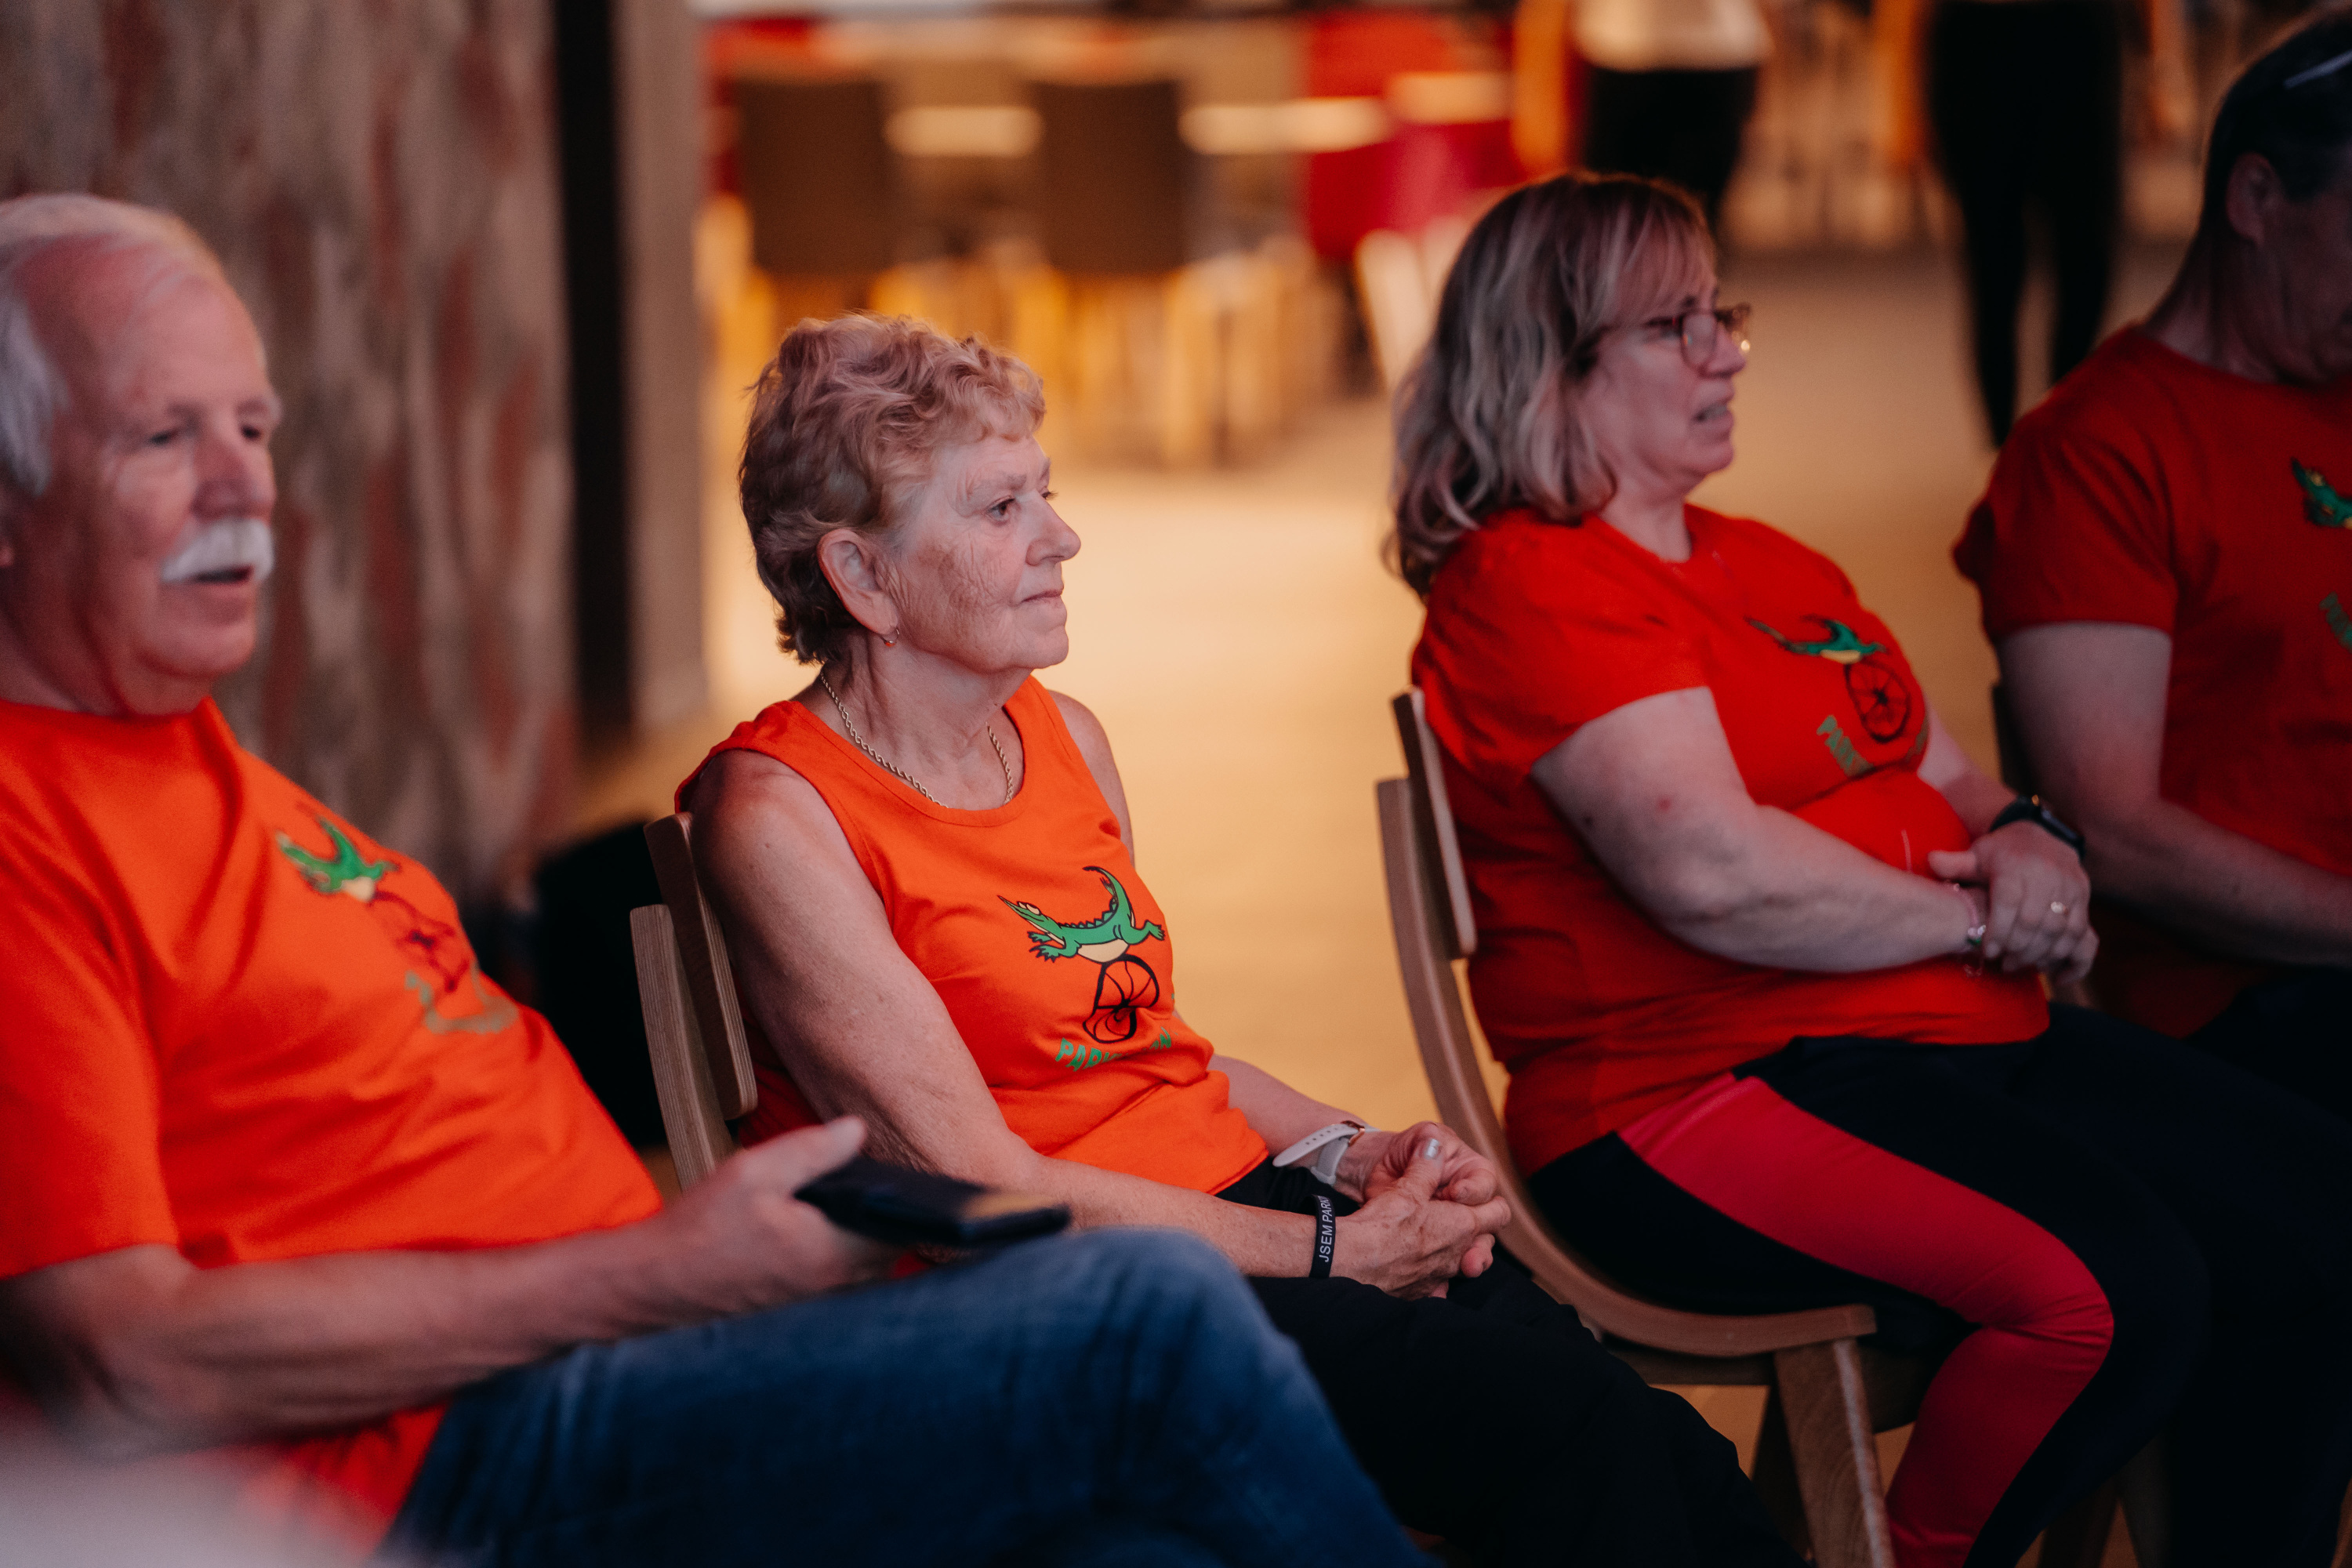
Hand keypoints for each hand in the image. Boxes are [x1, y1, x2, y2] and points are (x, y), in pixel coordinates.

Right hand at [643, 1117, 899, 1317]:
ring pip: (861, 1276)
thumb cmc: (698, 1231)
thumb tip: (858, 1130)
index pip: (899, 1233)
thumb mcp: (753, 1172)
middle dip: (878, 1225)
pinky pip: (834, 1292)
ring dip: (856, 1249)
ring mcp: (815, 1311)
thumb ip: (812, 1150)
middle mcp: (832, 1290)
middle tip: (852, 1197)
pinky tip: (801, 1249)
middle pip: (885, 1255)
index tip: (887, 1186)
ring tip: (827, 1219)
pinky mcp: (795, 1319)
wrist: (651, 1286)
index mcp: (831, 1253)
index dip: (901, 1206)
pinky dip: (830, 1270)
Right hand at [1331, 1133, 1511, 1298]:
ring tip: (1434, 1240)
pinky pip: (1438, 1285)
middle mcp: (1458, 1254)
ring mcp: (1441, 1277)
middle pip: (1484, 1242)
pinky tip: (1418, 1267)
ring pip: (1460, 1263)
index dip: (1491, 1202)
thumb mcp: (1406, 1187)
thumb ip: (1425, 1166)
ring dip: (1453, 1252)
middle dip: (1475, 1231)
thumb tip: (1434, 1145)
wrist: (1354, 1262)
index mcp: (1463, 1225)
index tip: (1474, 1199)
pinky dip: (1432, 1276)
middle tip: (1454, 1218)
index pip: (1499, 1213)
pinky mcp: (1422, 1292)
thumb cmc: (1382, 1224)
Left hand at [1929, 825, 2095, 982]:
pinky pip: (2083, 932)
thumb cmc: (2000, 854)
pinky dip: (2068, 955)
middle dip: (2019, 948)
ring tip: (2022, 966)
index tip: (1989, 953)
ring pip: (2061, 930)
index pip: (2009, 902)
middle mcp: (2047, 875)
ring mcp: (2070, 886)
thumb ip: (1955, 863)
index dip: (1999, 931)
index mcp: (2016, 865)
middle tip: (2004, 965)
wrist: (2041, 836)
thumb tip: (1931, 861)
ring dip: (2042, 954)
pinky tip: (2052, 970)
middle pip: (2035, 920)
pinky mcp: (2084, 897)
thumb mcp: (1977, 855)